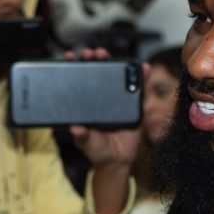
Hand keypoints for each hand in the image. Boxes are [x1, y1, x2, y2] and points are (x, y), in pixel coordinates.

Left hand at [67, 48, 144, 168]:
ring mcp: (117, 99)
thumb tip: (75, 128)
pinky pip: (139, 89)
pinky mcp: (133, 104)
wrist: (117, 160)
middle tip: (88, 53)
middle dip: (92, 60)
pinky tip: (144, 67)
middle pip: (96, 73)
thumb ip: (82, 136)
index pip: (78, 81)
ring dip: (113, 63)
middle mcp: (100, 98)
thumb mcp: (86, 143)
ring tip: (105, 54)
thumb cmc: (98, 150)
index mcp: (85, 104)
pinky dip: (142, 77)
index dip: (73, 67)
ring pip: (115, 77)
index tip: (69, 57)